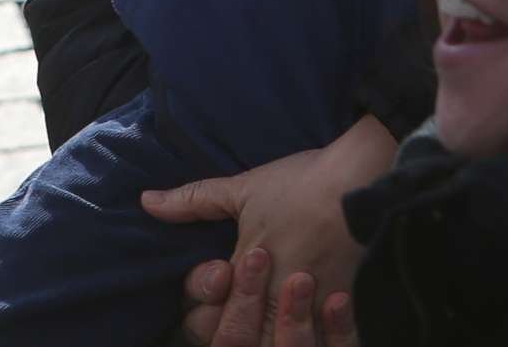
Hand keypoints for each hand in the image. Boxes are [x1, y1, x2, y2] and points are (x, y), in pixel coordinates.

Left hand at [148, 117, 391, 346]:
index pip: (216, 314)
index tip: (217, 290)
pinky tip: (306, 335)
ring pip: (285, 346)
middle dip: (235, 333)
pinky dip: (314, 341)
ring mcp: (312, 303)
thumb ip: (192, 202)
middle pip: (247, 339)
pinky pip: (328, 342)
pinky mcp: (343, 306)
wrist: (361, 178)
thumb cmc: (299, 182)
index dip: (207, 314)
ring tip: (268, 329)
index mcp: (248, 265)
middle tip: (238, 314)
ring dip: (274, 340)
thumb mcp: (242, 188)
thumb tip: (145, 201)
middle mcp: (278, 292)